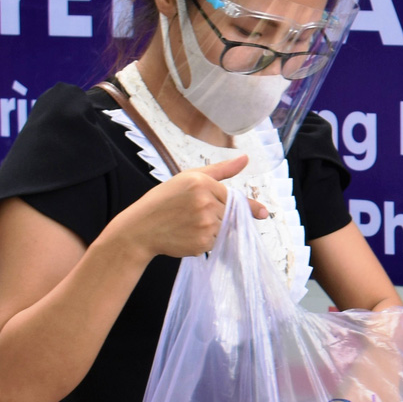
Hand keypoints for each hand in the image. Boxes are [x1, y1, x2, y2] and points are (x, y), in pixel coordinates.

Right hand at [116, 154, 265, 259]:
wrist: (141, 228)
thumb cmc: (165, 200)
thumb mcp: (188, 177)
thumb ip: (221, 169)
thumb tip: (245, 158)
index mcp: (202, 182)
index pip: (235, 197)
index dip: (240, 205)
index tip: (261, 212)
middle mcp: (205, 202)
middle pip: (233, 214)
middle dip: (221, 216)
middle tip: (197, 215)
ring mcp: (204, 224)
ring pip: (226, 229)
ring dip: (215, 229)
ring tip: (191, 224)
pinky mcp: (202, 243)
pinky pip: (216, 243)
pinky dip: (207, 241)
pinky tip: (189, 234)